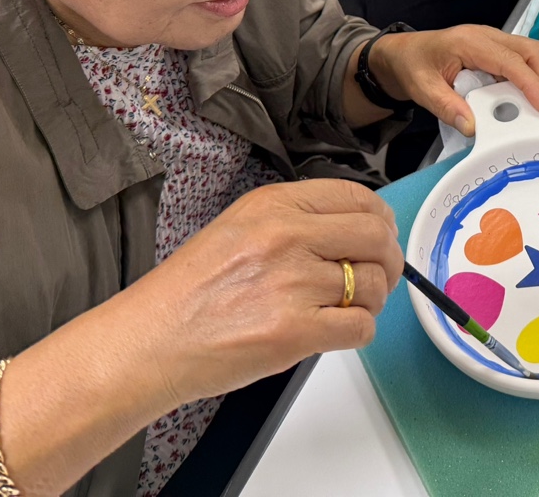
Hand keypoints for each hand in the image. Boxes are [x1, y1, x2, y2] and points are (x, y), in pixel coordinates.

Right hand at [123, 178, 401, 406]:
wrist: (150, 341)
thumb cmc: (190, 291)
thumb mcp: (240, 227)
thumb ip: (296, 220)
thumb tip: (356, 229)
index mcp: (274, 205)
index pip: (357, 197)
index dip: (380, 220)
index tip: (381, 236)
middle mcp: (287, 236)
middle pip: (376, 237)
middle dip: (389, 259)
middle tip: (380, 276)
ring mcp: (293, 283)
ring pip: (373, 285)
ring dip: (372, 301)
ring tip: (347, 308)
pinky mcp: (295, 332)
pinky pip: (361, 328)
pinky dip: (358, 332)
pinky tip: (335, 331)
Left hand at [371, 25, 538, 134]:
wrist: (403, 54)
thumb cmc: (412, 65)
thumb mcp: (422, 89)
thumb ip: (447, 107)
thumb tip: (473, 127)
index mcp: (469, 42)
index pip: (510, 60)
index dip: (531, 83)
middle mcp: (486, 36)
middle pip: (530, 50)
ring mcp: (493, 40)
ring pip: (530, 53)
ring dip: (538, 79)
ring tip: (534, 106)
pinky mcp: (495, 49)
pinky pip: (520, 61)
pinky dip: (527, 79)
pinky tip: (519, 100)